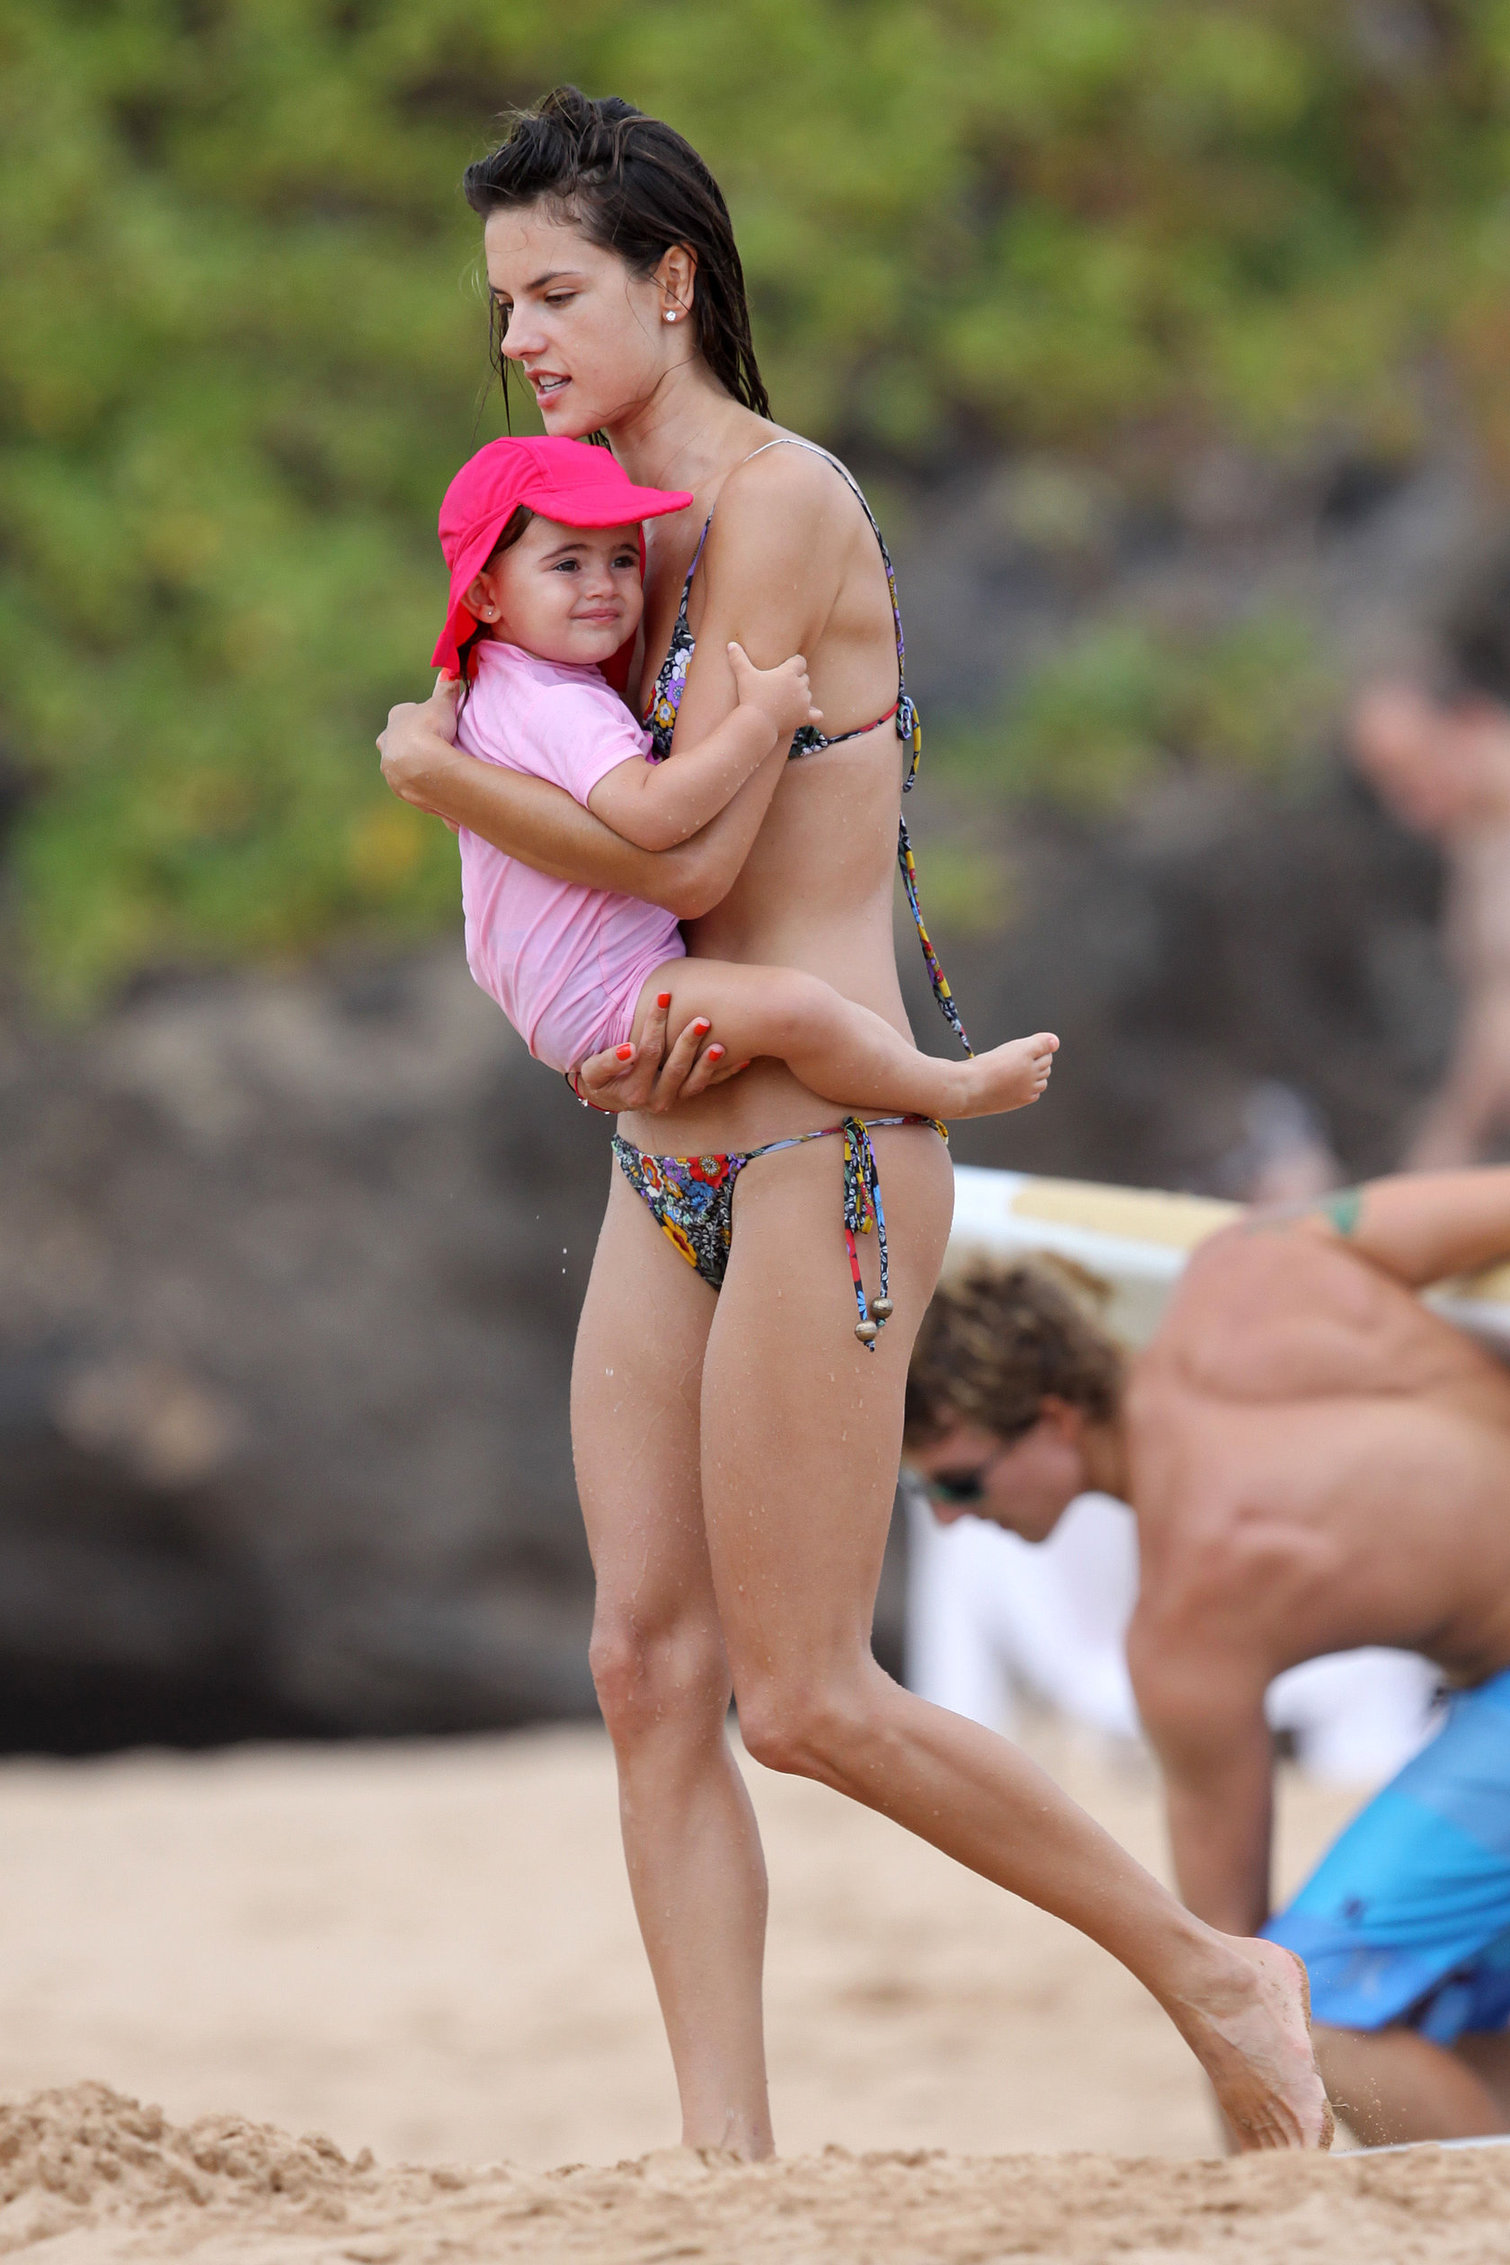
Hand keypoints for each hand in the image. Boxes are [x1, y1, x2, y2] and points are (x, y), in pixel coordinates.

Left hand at [378, 674, 461, 812]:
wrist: (424, 765)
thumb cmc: (431, 728)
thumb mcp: (442, 704)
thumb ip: (445, 688)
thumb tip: (450, 667)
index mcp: (394, 719)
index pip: (402, 715)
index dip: (418, 718)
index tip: (433, 723)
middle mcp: (386, 743)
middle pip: (395, 741)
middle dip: (409, 744)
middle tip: (431, 748)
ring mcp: (390, 768)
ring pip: (398, 764)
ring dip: (411, 765)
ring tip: (433, 769)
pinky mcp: (398, 789)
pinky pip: (408, 785)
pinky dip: (418, 784)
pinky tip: (433, 784)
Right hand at [573, 994, 750, 1113]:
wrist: (608, 1096)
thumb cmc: (600, 1077)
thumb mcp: (592, 1072)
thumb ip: (608, 1062)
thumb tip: (630, 1050)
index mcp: (633, 1090)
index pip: (647, 1052)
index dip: (654, 1024)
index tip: (664, 998)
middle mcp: (655, 1099)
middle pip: (675, 1068)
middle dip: (688, 1042)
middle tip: (702, 1019)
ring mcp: (672, 1099)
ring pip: (694, 1082)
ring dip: (709, 1063)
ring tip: (722, 1045)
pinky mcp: (684, 1097)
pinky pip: (706, 1087)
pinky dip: (724, 1074)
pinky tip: (742, 1059)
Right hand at [727, 641, 820, 743]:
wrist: (757, 723)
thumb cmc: (750, 696)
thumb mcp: (744, 675)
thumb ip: (738, 658)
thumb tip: (730, 644)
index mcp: (789, 672)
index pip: (800, 661)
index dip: (793, 664)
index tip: (784, 669)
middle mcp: (800, 685)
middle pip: (804, 678)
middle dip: (795, 681)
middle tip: (780, 687)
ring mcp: (804, 702)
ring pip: (808, 695)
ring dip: (800, 697)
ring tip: (785, 701)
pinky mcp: (804, 717)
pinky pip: (817, 714)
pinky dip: (814, 714)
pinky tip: (808, 714)